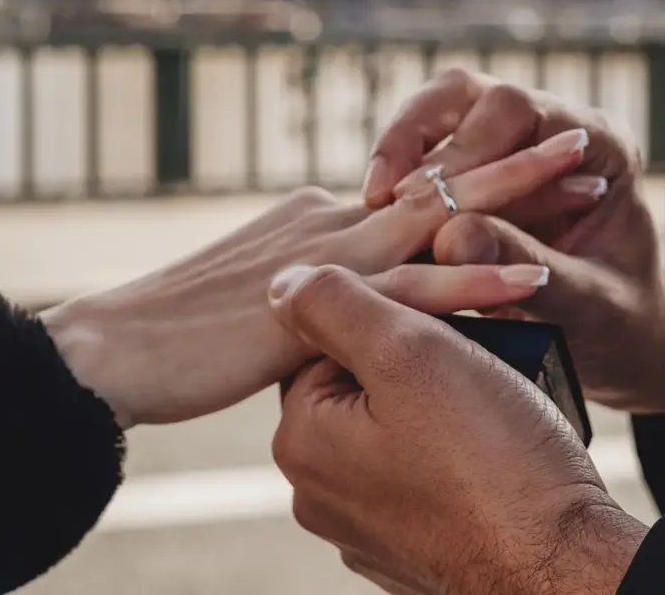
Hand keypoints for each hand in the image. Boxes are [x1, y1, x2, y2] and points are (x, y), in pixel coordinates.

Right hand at [43, 129, 584, 428]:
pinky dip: (478, 278)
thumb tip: (335, 293)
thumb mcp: (256, 292)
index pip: (413, 187)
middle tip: (583, 144)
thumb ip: (308, 282)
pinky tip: (532, 273)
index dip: (476, 177)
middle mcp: (331, 215)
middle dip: (516, 161)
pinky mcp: (324, 300)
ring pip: (442, 215)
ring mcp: (329, 252)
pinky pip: (416, 288)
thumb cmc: (178, 328)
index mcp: (318, 212)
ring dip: (518, 194)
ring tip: (586, 175)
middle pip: (441, 180)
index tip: (533, 170)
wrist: (118, 346)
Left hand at [271, 265, 646, 594]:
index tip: (443, 315)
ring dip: (442, 394)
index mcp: (302, 442)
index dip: (388, 310)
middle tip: (475, 353)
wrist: (566, 567)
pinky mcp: (418, 544)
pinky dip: (458, 444)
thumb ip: (335, 303)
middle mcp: (321, 492)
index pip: (326, 337)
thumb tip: (283, 283)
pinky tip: (496, 442)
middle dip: (417, 353)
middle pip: (361, 378)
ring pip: (398, 419)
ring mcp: (369, 524)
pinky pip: (427, 466)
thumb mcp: (406, 349)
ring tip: (493, 391)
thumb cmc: (491, 457)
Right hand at [363, 68, 664, 411]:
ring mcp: (513, 141)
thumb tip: (450, 238)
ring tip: (371, 200)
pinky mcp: (479, 167)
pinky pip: (426, 147)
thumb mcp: (586, 306)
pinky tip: (376, 212)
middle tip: (381, 194)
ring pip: (438, 110)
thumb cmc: (621, 328)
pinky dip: (398, 174)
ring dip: (399, 150)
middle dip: (415, 136)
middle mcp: (553, 126)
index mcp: (598, 143)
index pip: (515, 112)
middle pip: (467, 93)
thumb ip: (523, 263)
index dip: (459, 150)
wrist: (626, 343)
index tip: (415, 196)